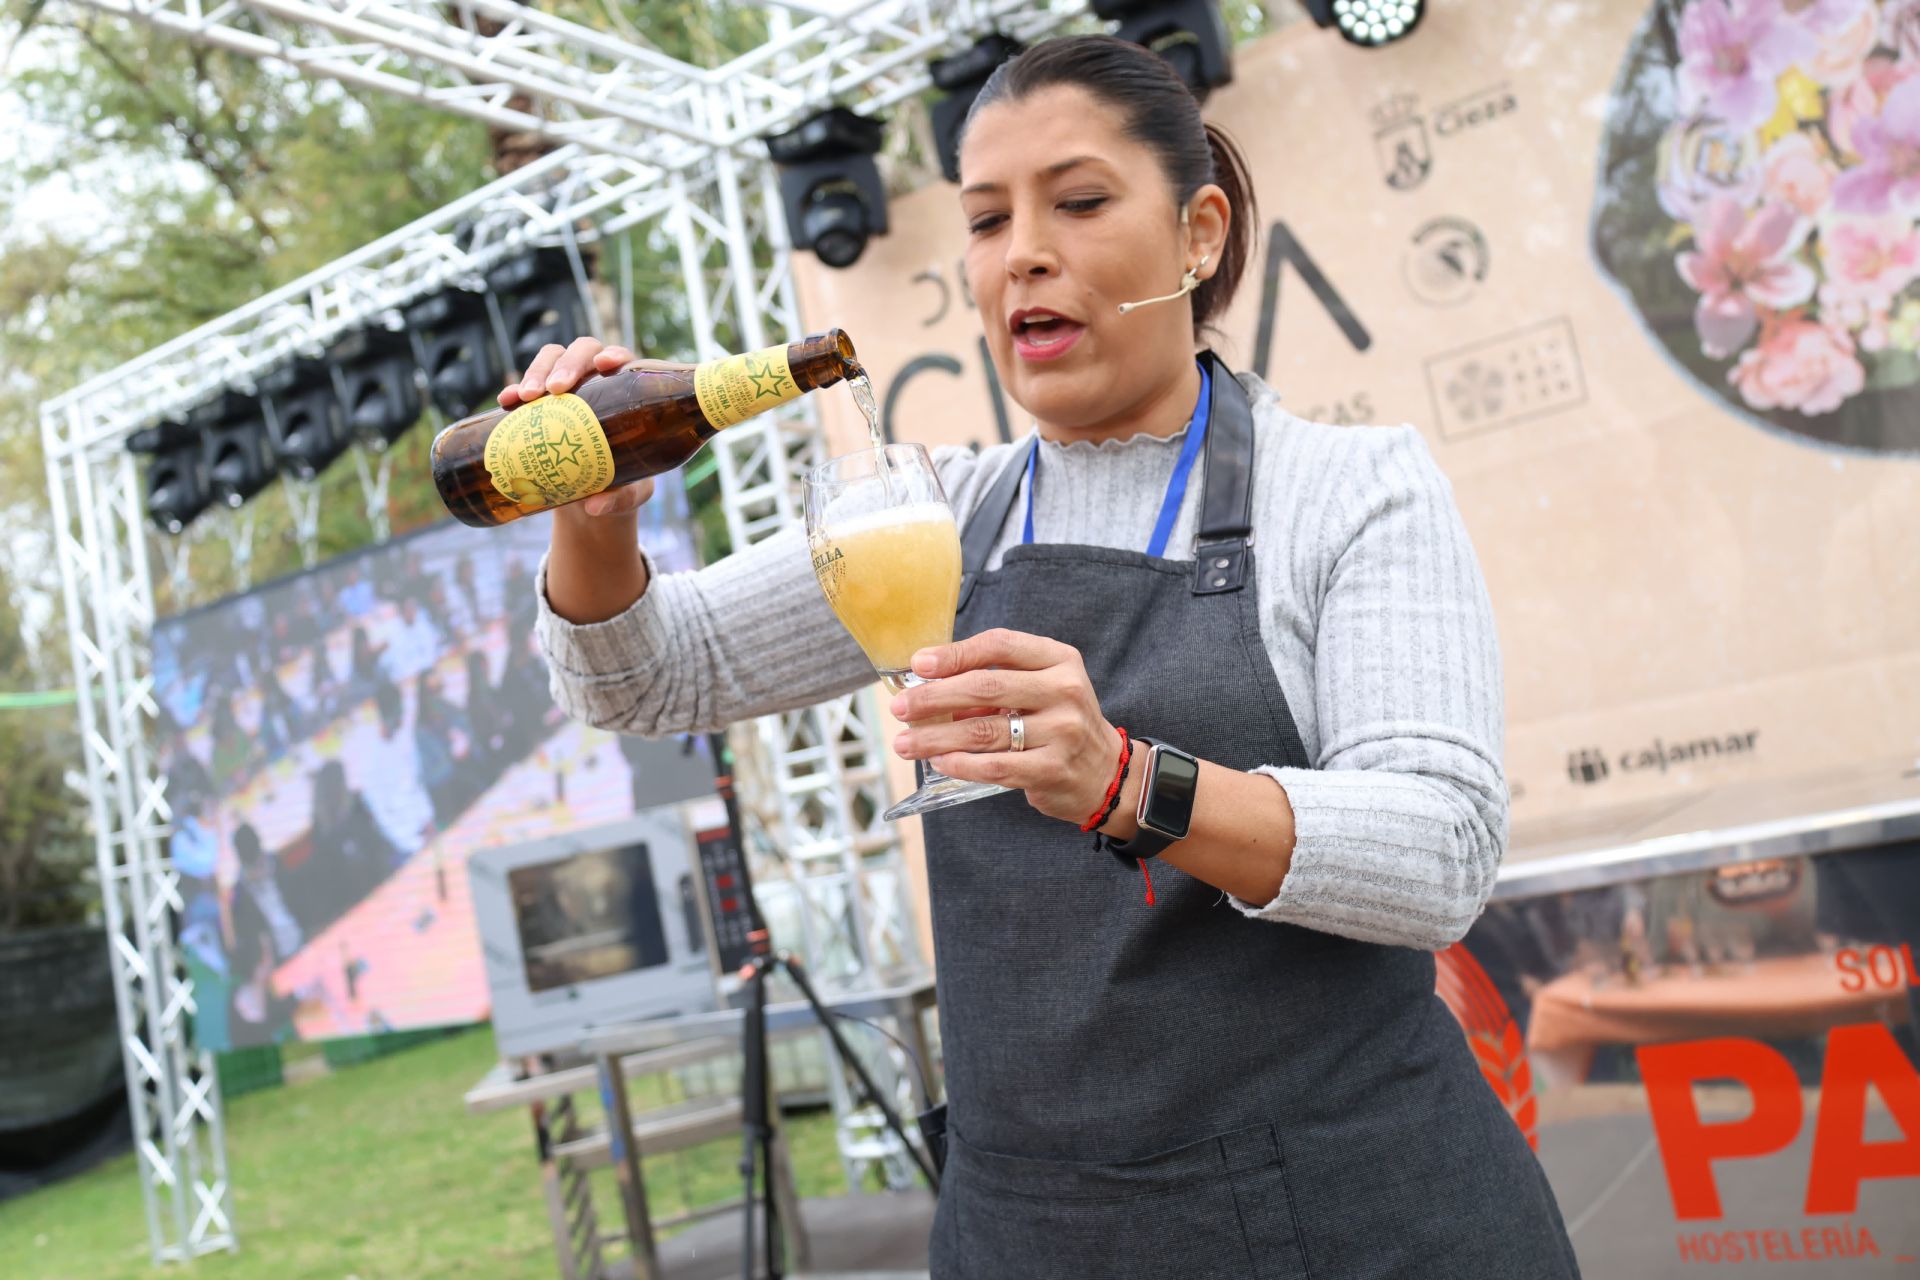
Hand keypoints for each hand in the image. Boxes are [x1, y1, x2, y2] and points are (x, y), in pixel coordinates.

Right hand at [499, 335, 652, 517]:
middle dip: (566, 364)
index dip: (612, 354)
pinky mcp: (541, 403)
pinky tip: (506, 401)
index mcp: (627, 391)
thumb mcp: (632, 492)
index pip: (621, 360)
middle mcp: (596, 380)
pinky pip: (525, 387)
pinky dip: (514, 390)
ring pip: (550, 361)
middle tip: (555, 389)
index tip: (604, 365)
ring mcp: (566, 388)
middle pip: (581, 352)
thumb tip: (594, 506)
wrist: (593, 493)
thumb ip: (622, 499)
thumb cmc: (624, 483)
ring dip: (536, 372)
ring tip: (526, 397)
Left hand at [889, 628, 1123, 827]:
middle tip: (900, 707)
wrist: (1107, 773)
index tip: (919, 664)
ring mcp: (1062, 731)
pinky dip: (960, 764)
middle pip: (986, 687)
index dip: (955, 654)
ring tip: (905, 742)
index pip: (1000, 645)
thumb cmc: (1060, 723)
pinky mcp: (1052, 769)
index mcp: (1059, 659)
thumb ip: (998, 679)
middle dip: (934, 697)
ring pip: (983, 731)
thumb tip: (930, 682)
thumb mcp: (1043, 686)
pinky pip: (995, 766)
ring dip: (935, 737)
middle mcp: (1064, 691)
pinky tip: (938, 762)